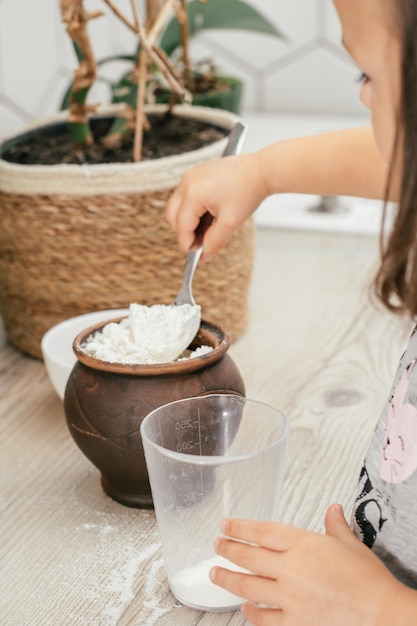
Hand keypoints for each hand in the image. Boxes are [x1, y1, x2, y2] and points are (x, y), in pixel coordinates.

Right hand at [165, 152, 264, 259]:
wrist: (260, 171)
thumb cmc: (248, 191)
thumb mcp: (230, 222)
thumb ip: (214, 241)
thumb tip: (205, 254)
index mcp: (193, 194)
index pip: (182, 226)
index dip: (187, 242)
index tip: (196, 252)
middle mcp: (187, 182)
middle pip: (172, 215)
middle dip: (184, 231)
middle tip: (201, 242)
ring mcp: (191, 176)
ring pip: (178, 206)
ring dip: (189, 220)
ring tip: (208, 228)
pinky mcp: (196, 174)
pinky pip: (186, 196)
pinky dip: (193, 209)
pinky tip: (209, 215)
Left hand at [210, 504, 412, 625]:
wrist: (380, 614)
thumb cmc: (367, 579)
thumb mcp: (350, 544)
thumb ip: (335, 525)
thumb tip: (333, 509)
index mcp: (303, 544)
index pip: (262, 531)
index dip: (240, 527)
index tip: (226, 525)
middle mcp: (291, 568)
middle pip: (249, 556)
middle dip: (228, 550)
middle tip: (217, 546)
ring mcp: (290, 597)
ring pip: (248, 586)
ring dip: (228, 580)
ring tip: (215, 574)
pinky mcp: (294, 622)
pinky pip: (265, 618)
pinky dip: (251, 613)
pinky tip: (245, 609)